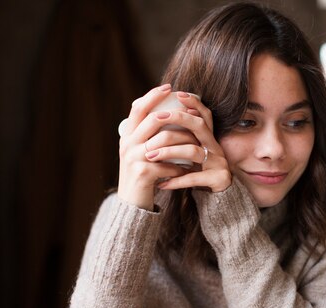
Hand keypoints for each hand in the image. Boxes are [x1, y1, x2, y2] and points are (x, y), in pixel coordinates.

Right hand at [117, 84, 199, 209]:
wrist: (132, 203)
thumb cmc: (142, 174)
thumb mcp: (140, 152)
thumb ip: (148, 135)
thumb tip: (168, 112)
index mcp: (127, 135)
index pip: (137, 108)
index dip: (152, 95)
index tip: (168, 87)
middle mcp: (128, 144)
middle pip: (152, 120)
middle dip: (175, 115)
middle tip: (192, 112)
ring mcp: (133, 158)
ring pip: (164, 141)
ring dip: (184, 143)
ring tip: (198, 146)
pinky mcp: (142, 173)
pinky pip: (168, 165)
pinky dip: (180, 168)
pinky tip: (188, 171)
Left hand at [149, 92, 231, 193]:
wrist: (218, 199)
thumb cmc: (199, 173)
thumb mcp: (192, 153)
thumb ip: (182, 138)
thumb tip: (156, 116)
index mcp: (209, 138)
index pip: (204, 115)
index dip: (194, 103)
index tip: (178, 93)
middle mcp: (216, 147)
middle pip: (199, 126)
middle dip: (178, 118)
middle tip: (156, 117)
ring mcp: (219, 162)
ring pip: (193, 151)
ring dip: (169, 152)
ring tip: (149, 156)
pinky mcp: (219, 179)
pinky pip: (194, 177)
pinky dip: (176, 180)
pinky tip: (161, 183)